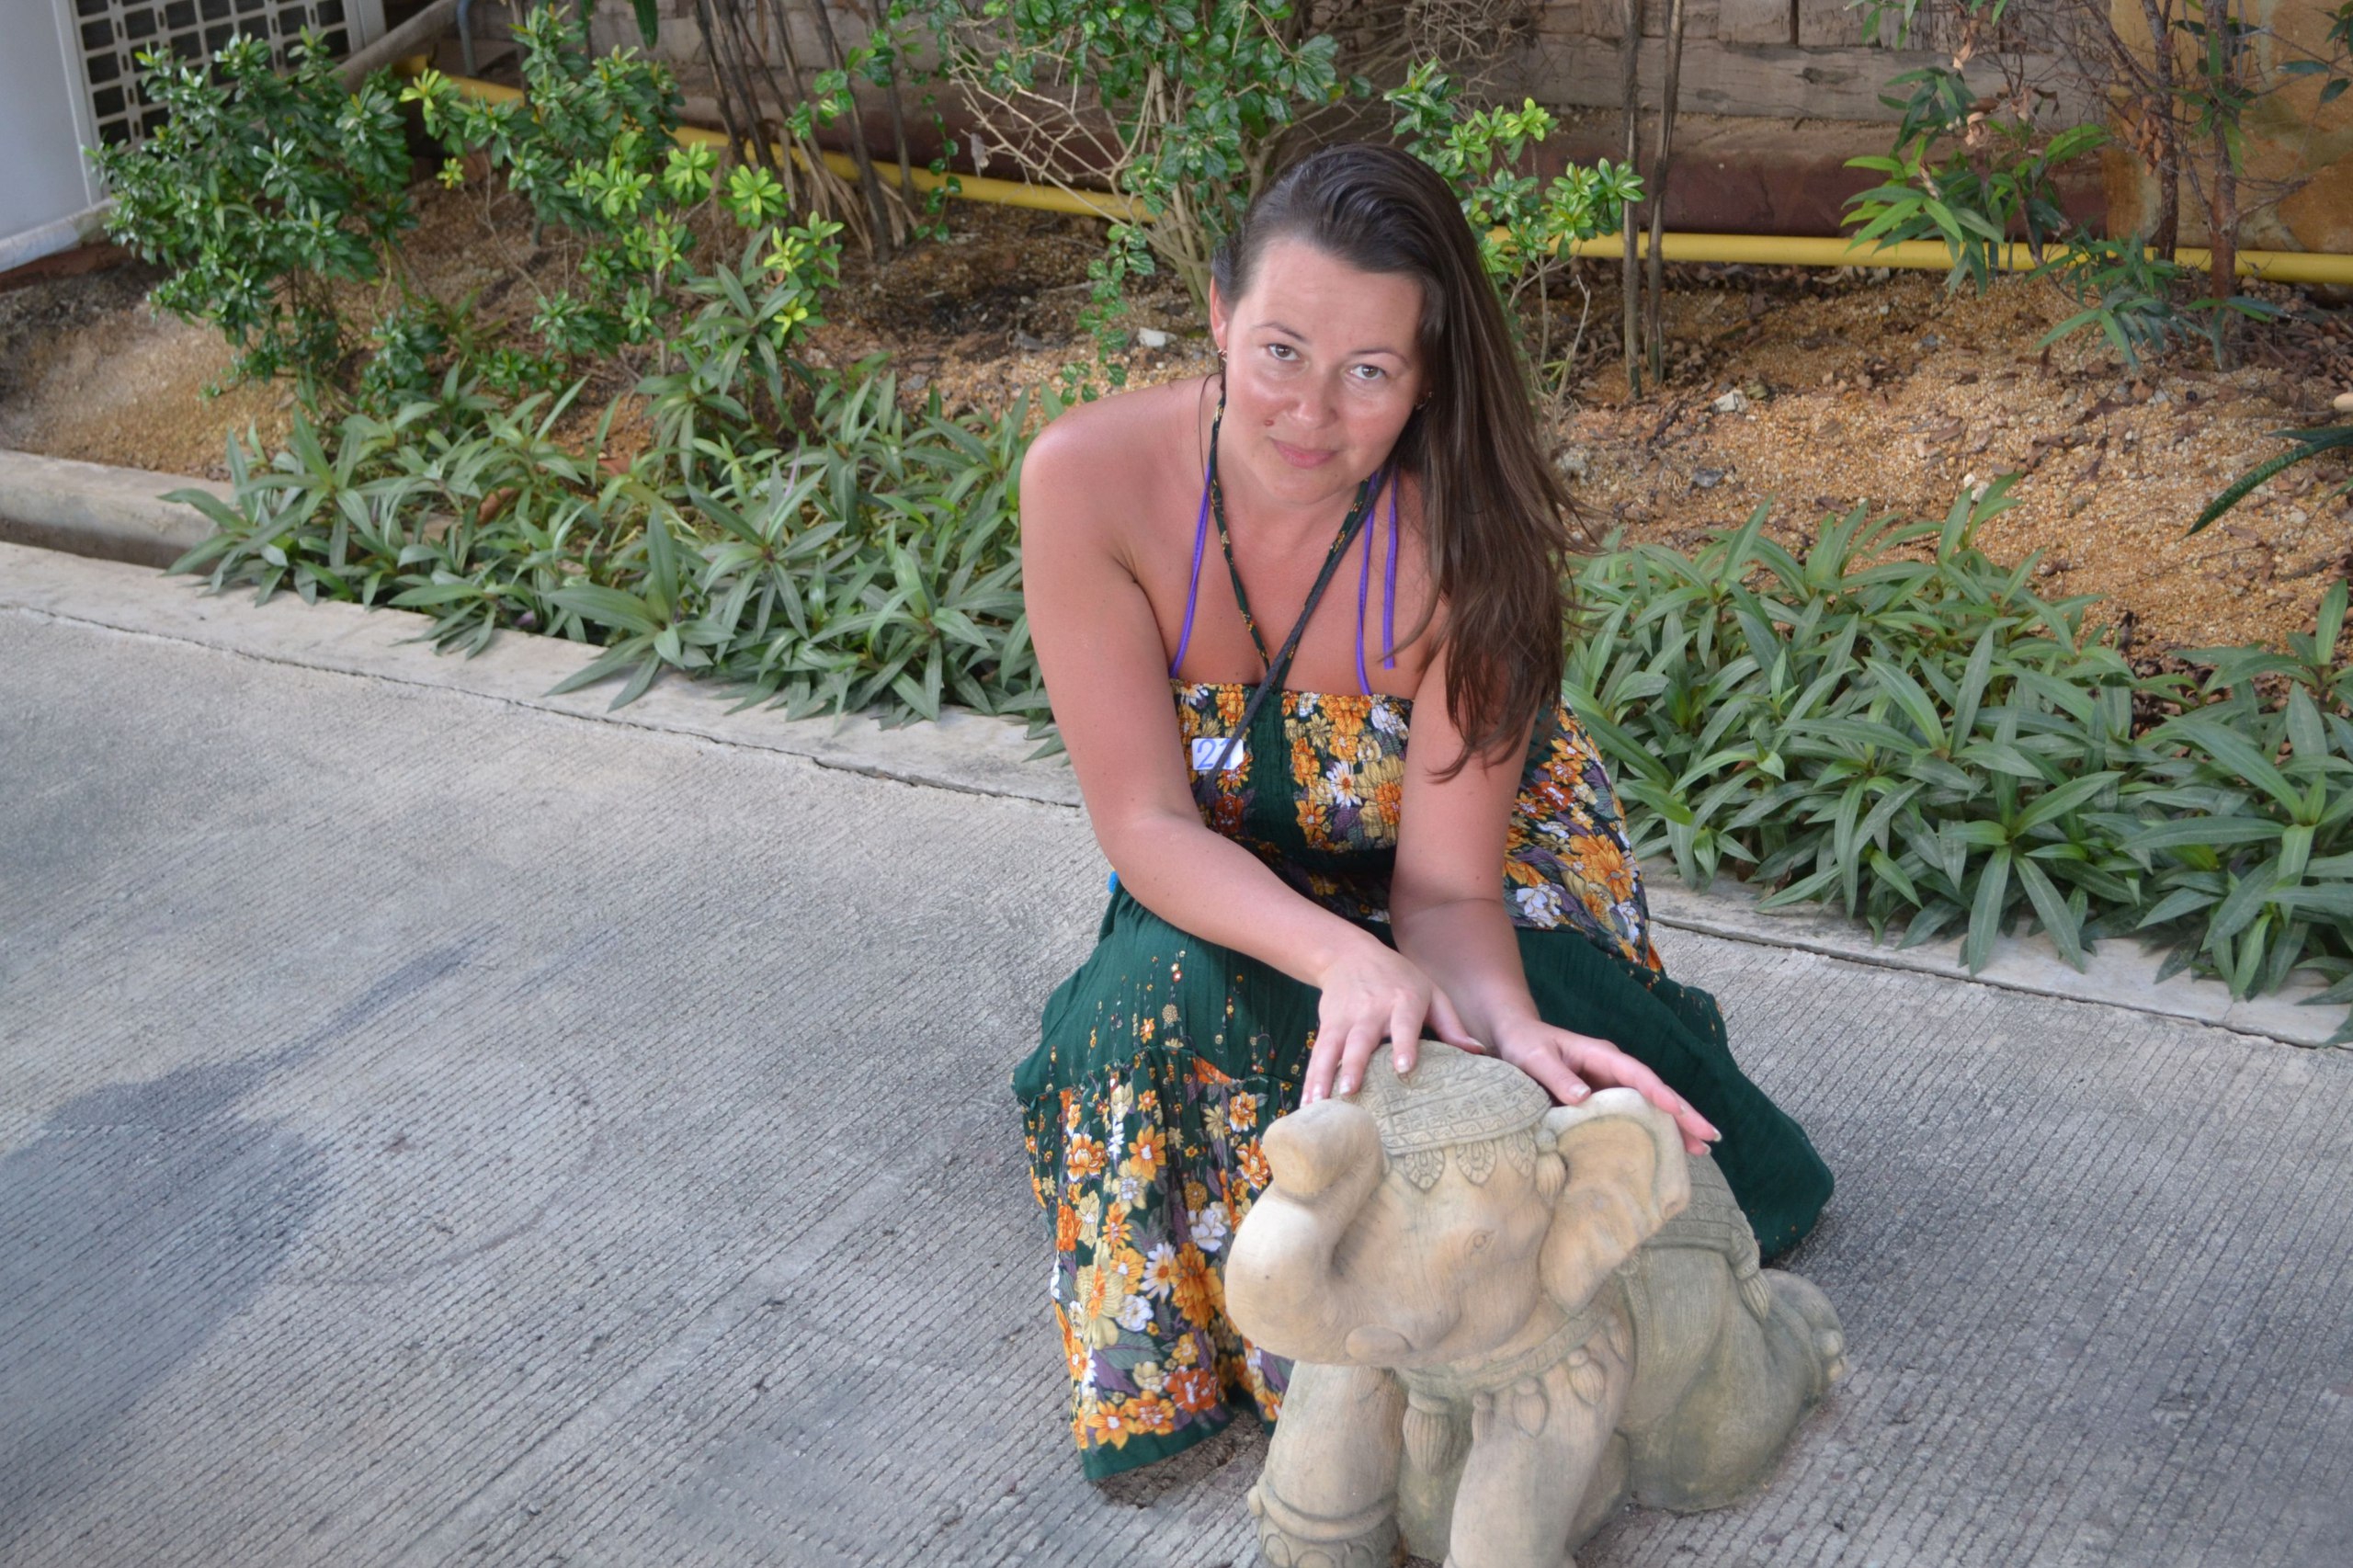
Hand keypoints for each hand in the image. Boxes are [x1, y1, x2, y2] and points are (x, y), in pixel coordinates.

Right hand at [1304, 939, 1482, 1103]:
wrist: (1349, 954)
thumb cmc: (1399, 979)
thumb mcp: (1430, 993)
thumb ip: (1451, 1024)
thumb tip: (1478, 1052)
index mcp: (1403, 1001)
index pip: (1403, 1024)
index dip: (1403, 1045)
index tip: (1403, 1068)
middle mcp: (1371, 1010)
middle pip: (1361, 1040)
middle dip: (1354, 1065)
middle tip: (1350, 1090)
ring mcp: (1345, 1019)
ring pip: (1332, 1048)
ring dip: (1324, 1075)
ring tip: (1320, 1101)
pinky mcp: (1327, 1025)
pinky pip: (1318, 1054)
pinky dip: (1311, 1078)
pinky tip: (1308, 1102)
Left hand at [1489, 1017, 1721, 1157]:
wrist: (1514, 1040)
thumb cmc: (1524, 1045)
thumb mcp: (1534, 1058)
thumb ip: (1556, 1076)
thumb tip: (1583, 1097)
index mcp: (1601, 1055)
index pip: (1636, 1074)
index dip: (1657, 1092)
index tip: (1676, 1110)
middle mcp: (1613, 1071)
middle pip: (1655, 1092)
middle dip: (1683, 1113)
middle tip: (1710, 1138)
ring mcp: (1610, 1087)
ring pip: (1649, 1108)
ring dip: (1675, 1127)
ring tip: (1700, 1151)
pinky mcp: (1603, 1102)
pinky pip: (1632, 1118)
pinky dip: (1651, 1133)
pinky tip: (1666, 1153)